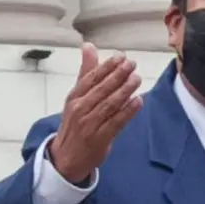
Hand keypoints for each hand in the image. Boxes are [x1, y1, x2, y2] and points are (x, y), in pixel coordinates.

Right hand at [49, 43, 142, 182]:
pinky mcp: (100, 138)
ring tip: (136, 79)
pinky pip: (116, 122)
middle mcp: (80, 109)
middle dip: (118, 76)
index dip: (106, 67)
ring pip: (109, 104)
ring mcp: (89, 124)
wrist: (66, 157)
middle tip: (131, 65)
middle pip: (101, 90)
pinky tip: (138, 101)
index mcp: (74, 97)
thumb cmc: (75, 123)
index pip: (91, 78)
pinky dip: (128, 111)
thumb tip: (89, 46)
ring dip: (125, 91)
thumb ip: (86, 72)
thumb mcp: (76, 96)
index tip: (120, 57)